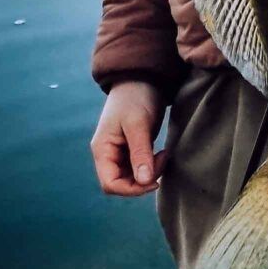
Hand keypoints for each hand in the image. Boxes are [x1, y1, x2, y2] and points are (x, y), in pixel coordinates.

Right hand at [91, 80, 165, 196]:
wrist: (143, 78)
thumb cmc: (136, 97)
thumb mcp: (138, 124)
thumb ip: (140, 153)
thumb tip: (145, 181)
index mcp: (103, 149)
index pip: (110, 184)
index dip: (131, 190)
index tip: (153, 181)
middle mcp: (109, 154)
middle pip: (122, 183)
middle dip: (143, 180)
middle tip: (162, 161)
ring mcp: (121, 152)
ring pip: (133, 178)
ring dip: (150, 173)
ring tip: (164, 155)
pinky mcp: (133, 148)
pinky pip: (140, 167)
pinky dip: (152, 166)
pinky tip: (162, 154)